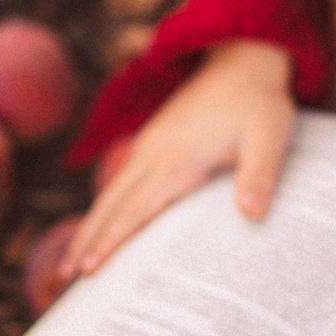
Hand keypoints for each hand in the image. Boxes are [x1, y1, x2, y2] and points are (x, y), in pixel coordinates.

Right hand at [61, 40, 294, 279]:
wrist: (243, 57)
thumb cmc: (259, 102)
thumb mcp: (270, 136)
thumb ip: (260, 175)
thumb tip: (251, 214)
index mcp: (179, 158)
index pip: (137, 207)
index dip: (113, 239)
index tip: (90, 268)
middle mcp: (155, 153)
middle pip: (111, 204)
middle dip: (87, 240)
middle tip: (65, 277)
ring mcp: (150, 146)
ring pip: (111, 193)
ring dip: (89, 227)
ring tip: (70, 264)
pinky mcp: (154, 143)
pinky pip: (122, 182)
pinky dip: (106, 209)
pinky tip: (102, 228)